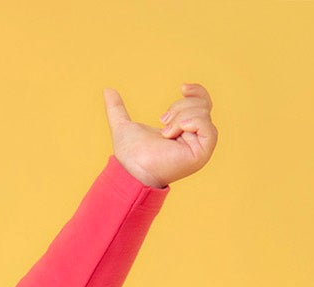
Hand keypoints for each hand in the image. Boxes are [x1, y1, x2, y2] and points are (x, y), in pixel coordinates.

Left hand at [102, 83, 217, 187]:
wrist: (132, 171)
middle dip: (179, 107)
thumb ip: (117, 109)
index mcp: (185, 132)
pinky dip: (188, 123)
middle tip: (162, 123)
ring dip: (180, 116)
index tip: (182, 87)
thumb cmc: (130, 156)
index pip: (203, 104)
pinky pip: (207, 126)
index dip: (197, 92)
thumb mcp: (123, 126)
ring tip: (165, 132)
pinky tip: (172, 134)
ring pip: (203, 113)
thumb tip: (107, 90)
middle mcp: (196, 139)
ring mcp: (201, 148)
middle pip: (202, 105)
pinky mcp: (202, 153)